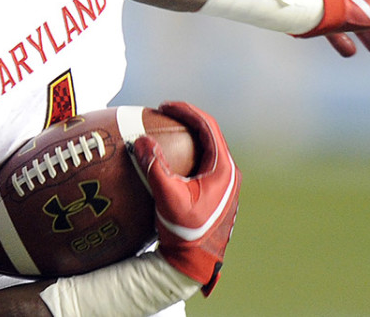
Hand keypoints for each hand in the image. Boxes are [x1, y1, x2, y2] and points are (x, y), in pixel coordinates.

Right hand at [131, 102, 239, 295]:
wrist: (195, 263)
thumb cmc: (185, 231)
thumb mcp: (168, 197)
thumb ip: (155, 167)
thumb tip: (141, 139)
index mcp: (224, 169)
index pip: (208, 127)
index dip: (186, 111)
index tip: (164, 105)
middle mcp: (228, 174)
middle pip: (208, 135)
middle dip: (185, 121)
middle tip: (162, 113)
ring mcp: (223, 185)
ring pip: (205, 150)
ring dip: (186, 137)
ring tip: (163, 131)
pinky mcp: (214, 194)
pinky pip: (200, 164)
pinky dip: (185, 154)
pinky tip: (166, 160)